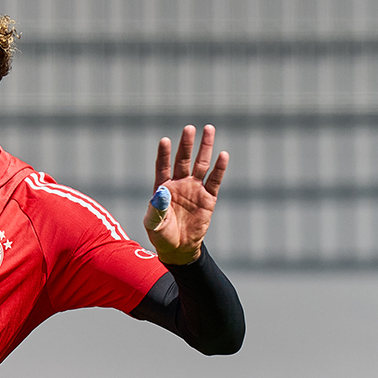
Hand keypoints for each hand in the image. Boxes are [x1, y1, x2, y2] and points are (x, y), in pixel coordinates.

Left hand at [143, 125, 227, 264]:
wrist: (179, 249)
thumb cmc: (162, 235)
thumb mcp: (154, 224)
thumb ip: (156, 209)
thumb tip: (161, 193)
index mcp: (163, 188)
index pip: (163, 166)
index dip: (164, 154)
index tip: (165, 140)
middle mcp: (179, 184)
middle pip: (183, 160)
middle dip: (186, 144)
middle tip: (189, 128)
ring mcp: (195, 189)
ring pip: (201, 165)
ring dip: (205, 148)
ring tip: (209, 129)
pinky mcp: (208, 198)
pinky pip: (214, 181)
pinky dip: (219, 168)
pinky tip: (223, 155)